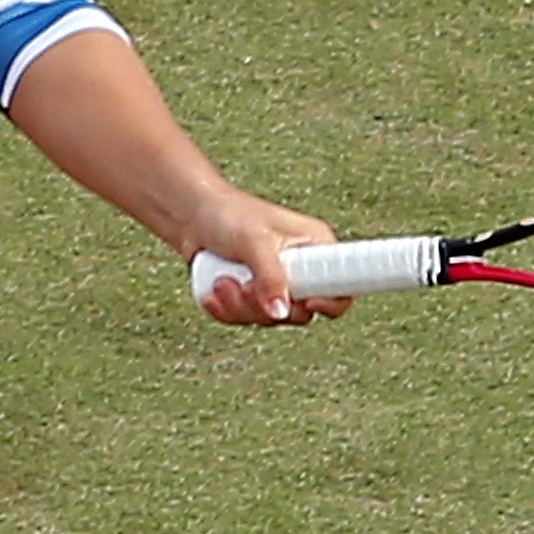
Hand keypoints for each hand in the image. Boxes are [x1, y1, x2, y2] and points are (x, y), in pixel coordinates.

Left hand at [180, 193, 349, 324]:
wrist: (191, 217)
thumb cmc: (227, 213)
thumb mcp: (254, 241)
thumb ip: (271, 276)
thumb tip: (282, 311)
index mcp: (315, 246)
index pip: (343, 285)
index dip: (329, 301)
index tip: (305, 302)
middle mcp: (301, 268)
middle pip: (302, 311)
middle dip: (265, 305)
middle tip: (245, 285)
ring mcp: (277, 285)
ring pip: (271, 318)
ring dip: (240, 306)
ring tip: (222, 280)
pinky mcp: (255, 297)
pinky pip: (249, 319)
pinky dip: (228, 311)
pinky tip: (215, 289)